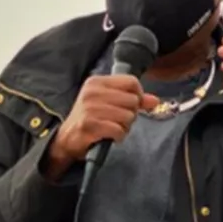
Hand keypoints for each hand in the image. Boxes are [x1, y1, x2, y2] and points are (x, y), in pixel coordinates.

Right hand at [45, 75, 159, 180]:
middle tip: (117, 121)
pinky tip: (109, 136)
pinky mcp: (90, 125)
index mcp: (97, 82)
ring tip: (112, 128)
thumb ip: (133, 100)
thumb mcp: (109, 103)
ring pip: (128, 116)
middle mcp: (92, 92)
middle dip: (130, 114)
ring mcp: (90, 108)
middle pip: (133, 101)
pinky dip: (118, 136)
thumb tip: (155, 101)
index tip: (131, 106)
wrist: (67, 139)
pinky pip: (119, 130)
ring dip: (124, 127)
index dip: (138, 95)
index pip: (131, 82)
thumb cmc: (90, 119)